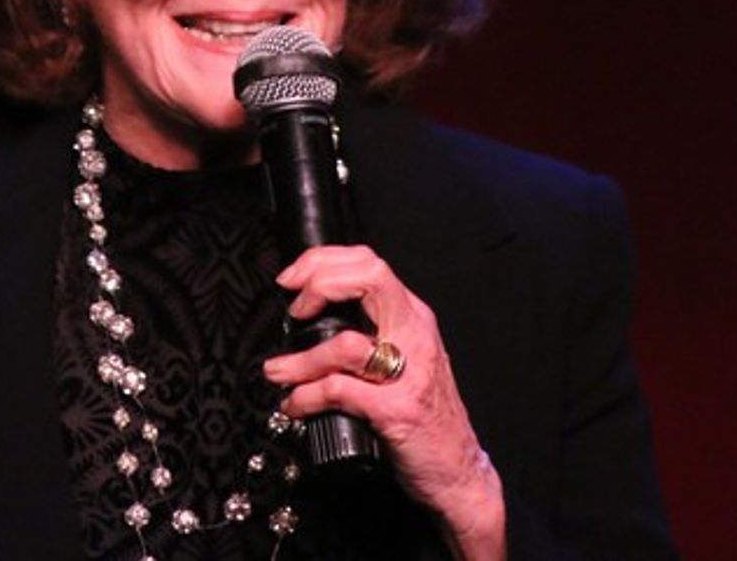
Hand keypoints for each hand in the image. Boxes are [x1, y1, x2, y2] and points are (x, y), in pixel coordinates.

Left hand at [262, 246, 504, 558]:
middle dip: (319, 283)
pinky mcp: (398, 411)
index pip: (369, 263)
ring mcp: (409, 374)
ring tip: (277, 371)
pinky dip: (307, 395)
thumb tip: (306, 320)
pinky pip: (340, 390)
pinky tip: (295, 404)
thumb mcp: (403, 360)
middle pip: (368, 278)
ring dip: (301, 359)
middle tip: (292, 308)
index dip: (323, 262)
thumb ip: (368, 333)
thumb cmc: (425, 417)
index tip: (292, 279)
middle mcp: (415, 336)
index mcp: (413, 318)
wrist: (460, 473)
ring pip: (346, 343)